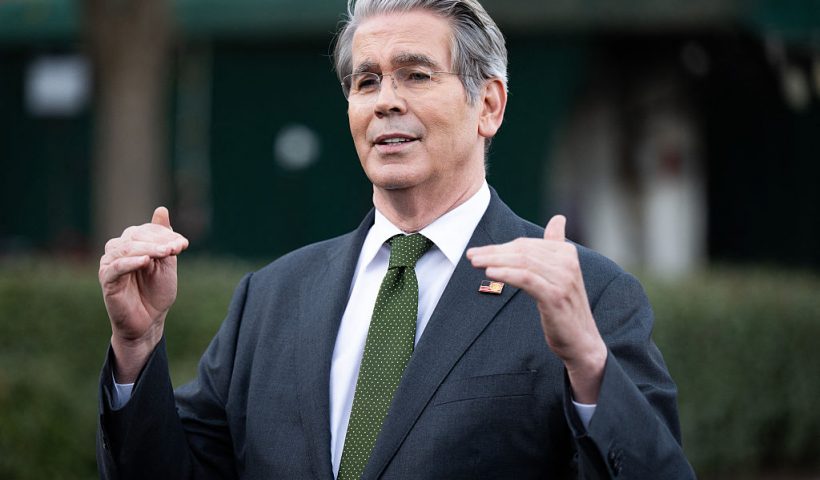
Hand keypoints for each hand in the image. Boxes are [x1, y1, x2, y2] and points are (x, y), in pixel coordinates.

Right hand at [98, 207, 188, 381]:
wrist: (149, 321)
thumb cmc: (157, 292)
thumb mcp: (166, 262)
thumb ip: (164, 238)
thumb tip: (161, 210)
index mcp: (133, 243)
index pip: (147, 230)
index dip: (166, 234)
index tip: (184, 244)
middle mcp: (118, 249)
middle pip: (137, 236)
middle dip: (160, 241)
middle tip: (178, 248)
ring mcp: (110, 263)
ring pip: (127, 248)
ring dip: (149, 248)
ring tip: (167, 253)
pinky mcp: (106, 279)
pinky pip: (117, 266)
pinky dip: (131, 262)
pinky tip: (146, 261)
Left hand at [466, 215, 606, 402]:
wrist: (581, 340)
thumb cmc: (566, 307)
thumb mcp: (561, 273)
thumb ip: (557, 245)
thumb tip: (558, 218)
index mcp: (567, 253)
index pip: (526, 245)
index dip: (500, 247)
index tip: (478, 251)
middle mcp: (567, 262)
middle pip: (522, 251)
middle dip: (493, 252)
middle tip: (471, 255)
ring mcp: (563, 279)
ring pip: (522, 263)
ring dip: (495, 261)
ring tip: (475, 263)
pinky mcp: (555, 296)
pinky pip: (526, 279)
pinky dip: (506, 274)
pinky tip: (490, 273)